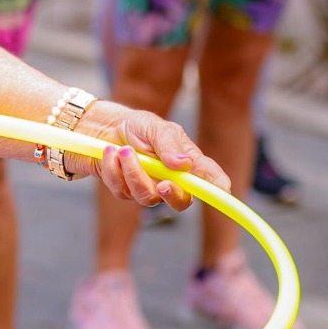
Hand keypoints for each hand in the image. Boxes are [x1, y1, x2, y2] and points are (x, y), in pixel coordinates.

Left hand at [72, 102, 230, 210]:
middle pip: (181, 202)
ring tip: (123, 149)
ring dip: (133, 171)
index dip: (219, 188)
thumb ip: (169, 145)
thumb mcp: (155, 127)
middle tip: (163, 184)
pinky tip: (111, 153)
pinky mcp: (126, 192)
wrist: (104, 128)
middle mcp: (171, 180)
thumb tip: (184, 164)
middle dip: (173, 195)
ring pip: (147, 197)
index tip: (223, 192)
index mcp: (186, 163)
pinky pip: (122, 190)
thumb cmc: (137, 126)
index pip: (209, 178)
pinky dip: (114, 169)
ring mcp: (148, 188)